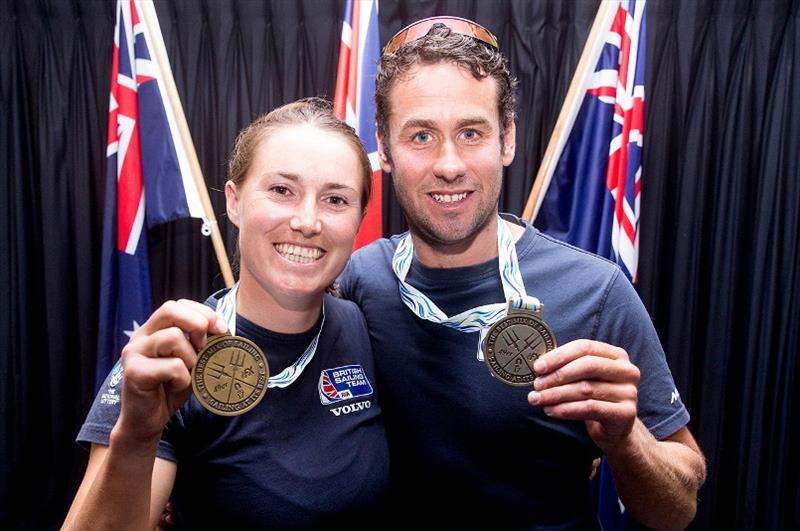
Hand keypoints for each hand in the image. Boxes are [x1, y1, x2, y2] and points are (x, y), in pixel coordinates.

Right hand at [116, 300, 227, 443]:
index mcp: (153, 329)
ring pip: (173, 338)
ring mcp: (134, 352)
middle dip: (198, 323)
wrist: (147, 421)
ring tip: (187, 373)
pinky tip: (176, 386)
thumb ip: (199, 343)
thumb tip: (223, 330)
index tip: (222, 329)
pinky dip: (183, 378)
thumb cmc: (170, 388)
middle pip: (171, 310)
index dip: (203, 312)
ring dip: (191, 358)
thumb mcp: (190, 360)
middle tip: (206, 345)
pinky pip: (172, 366)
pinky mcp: (134, 372)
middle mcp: (140, 336)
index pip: (178, 305)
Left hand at [527, 339, 640, 451]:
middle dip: (557, 375)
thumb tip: (539, 366)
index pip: (584, 347)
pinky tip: (551, 411)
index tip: (538, 367)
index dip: (559, 356)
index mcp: (616, 355)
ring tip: (538, 399)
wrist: (615, 429)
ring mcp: (629, 392)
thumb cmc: (595, 397)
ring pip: (585, 389)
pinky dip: (566, 409)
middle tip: (537, 385)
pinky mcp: (625, 413)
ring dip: (556, 394)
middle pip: (587, 366)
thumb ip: (568, 366)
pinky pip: (590, 408)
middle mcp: (627, 371)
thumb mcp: (585, 378)